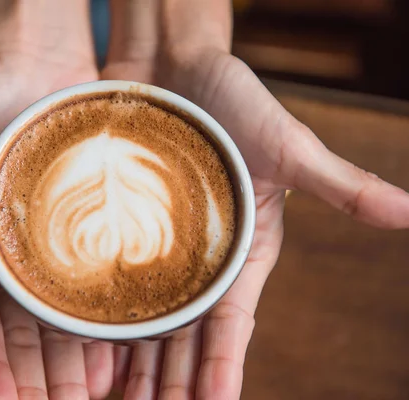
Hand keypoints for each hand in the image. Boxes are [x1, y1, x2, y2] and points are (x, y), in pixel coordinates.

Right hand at [0, 1, 114, 398]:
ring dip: (76, 359)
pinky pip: (96, 280)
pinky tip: (121, 349)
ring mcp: (48, 247)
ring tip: (94, 396)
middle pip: (25, 331)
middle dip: (41, 378)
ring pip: (63, 316)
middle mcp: (7, 258)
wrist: (29, 66)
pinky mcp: (85, 229)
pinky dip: (104, 316)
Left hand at [103, 0, 408, 398]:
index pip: (230, 324)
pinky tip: (79, 349)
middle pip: (181, 336)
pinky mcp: (118, 229)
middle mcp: (197, 261)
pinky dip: (96, 318)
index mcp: (241, 254)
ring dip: (129, 364)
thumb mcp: (290, 143)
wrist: (177, 68)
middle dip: (169, 382)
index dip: (220, 368)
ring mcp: (154, 249)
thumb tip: (408, 210)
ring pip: (141, 320)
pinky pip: (104, 281)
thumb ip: (339, 183)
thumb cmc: (236, 102)